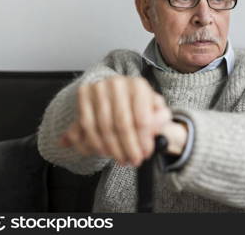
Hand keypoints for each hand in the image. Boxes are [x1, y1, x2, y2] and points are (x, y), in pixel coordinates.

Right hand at [58, 75, 181, 166]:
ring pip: (104, 127)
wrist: (117, 92)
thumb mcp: (155, 110)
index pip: (142, 119)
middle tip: (133, 161)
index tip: (145, 154)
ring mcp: (99, 88)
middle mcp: (118, 83)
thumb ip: (160, 120)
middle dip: (128, 148)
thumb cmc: (138, 105)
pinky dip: (96, 143)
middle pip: (122, 124)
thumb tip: (157, 129)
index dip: (143, 141)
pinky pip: (88, 125)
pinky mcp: (84, 94)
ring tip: (121, 158)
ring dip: (113, 149)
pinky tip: (105, 151)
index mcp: (139, 86)